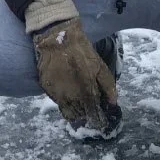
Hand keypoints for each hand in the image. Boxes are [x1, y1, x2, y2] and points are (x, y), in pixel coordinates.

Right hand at [33, 18, 119, 134]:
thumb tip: (113, 103)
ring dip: (73, 109)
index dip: (97, 120)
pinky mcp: (46, 88)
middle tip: (88, 108)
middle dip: (84, 114)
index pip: (92, 115)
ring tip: (78, 100)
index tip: (100, 121)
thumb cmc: (82, 52)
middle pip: (78, 116)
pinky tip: (67, 91)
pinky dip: (62, 99)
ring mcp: (56, 93)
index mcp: (86, 92)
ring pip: (66, 111)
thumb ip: (108, 87)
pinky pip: (55, 100)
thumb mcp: (100, 67)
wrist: (58, 38)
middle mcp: (70, 97)